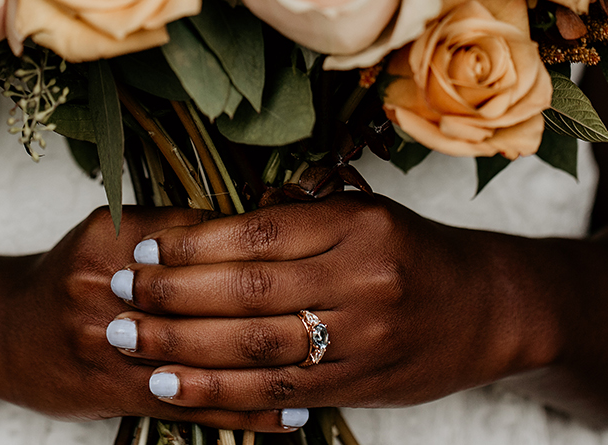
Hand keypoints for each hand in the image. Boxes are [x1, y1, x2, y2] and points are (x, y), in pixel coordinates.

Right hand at [0, 204, 316, 431]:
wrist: (3, 330)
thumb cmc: (74, 275)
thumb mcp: (114, 231)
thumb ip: (178, 227)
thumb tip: (267, 214)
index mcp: (115, 236)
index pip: (204, 236)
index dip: (262, 246)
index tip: (314, 250)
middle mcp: (111, 286)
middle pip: (210, 295)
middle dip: (277, 301)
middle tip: (340, 303)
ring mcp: (114, 343)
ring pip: (208, 354)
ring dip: (273, 362)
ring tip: (330, 364)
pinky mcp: (117, 392)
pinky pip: (194, 405)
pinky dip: (246, 412)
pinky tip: (290, 415)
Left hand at [102, 193, 545, 414]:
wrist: (489, 308)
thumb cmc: (413, 250)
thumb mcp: (363, 212)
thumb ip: (295, 218)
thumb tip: (204, 226)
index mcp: (357, 225)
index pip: (258, 234)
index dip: (193, 244)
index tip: (143, 246)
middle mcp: (362, 280)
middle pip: (249, 293)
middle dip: (173, 296)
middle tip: (118, 294)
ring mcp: (363, 337)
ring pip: (256, 348)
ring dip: (183, 350)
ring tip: (129, 345)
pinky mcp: (359, 383)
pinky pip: (278, 393)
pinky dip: (221, 395)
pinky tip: (175, 390)